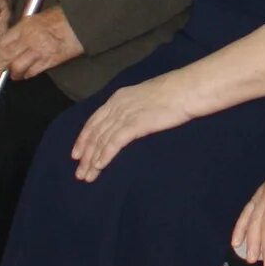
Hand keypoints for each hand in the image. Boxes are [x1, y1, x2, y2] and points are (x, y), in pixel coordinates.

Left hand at [0, 7, 82, 81]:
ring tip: (13, 76)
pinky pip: (32, 72)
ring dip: (13, 74)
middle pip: (5, 57)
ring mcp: (39, 50)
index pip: (1, 43)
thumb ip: (21, 31)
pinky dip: (27, 75)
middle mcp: (28, 39)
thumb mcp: (35, 18)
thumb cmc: (59, 18)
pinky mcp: (49, 60)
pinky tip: (26, 74)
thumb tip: (8, 44)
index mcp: (24, 26)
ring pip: (17, 67)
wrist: (79, 23)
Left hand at [72, 72, 195, 179]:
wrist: (187, 89)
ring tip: (87, 176)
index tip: (77, 154)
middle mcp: (117, 105)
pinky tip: (100, 166)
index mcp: (119, 97)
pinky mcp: (135, 124)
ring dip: (93, 160)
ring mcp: (125, 114)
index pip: (94, 120)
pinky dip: (105, 155)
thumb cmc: (175, 93)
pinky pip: (114, 142)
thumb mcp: (147, 98)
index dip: (83, 138)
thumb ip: (134, 108)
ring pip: (102, 140)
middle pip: (95, 133)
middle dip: (85, 154)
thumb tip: (131, 121)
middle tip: (79, 172)